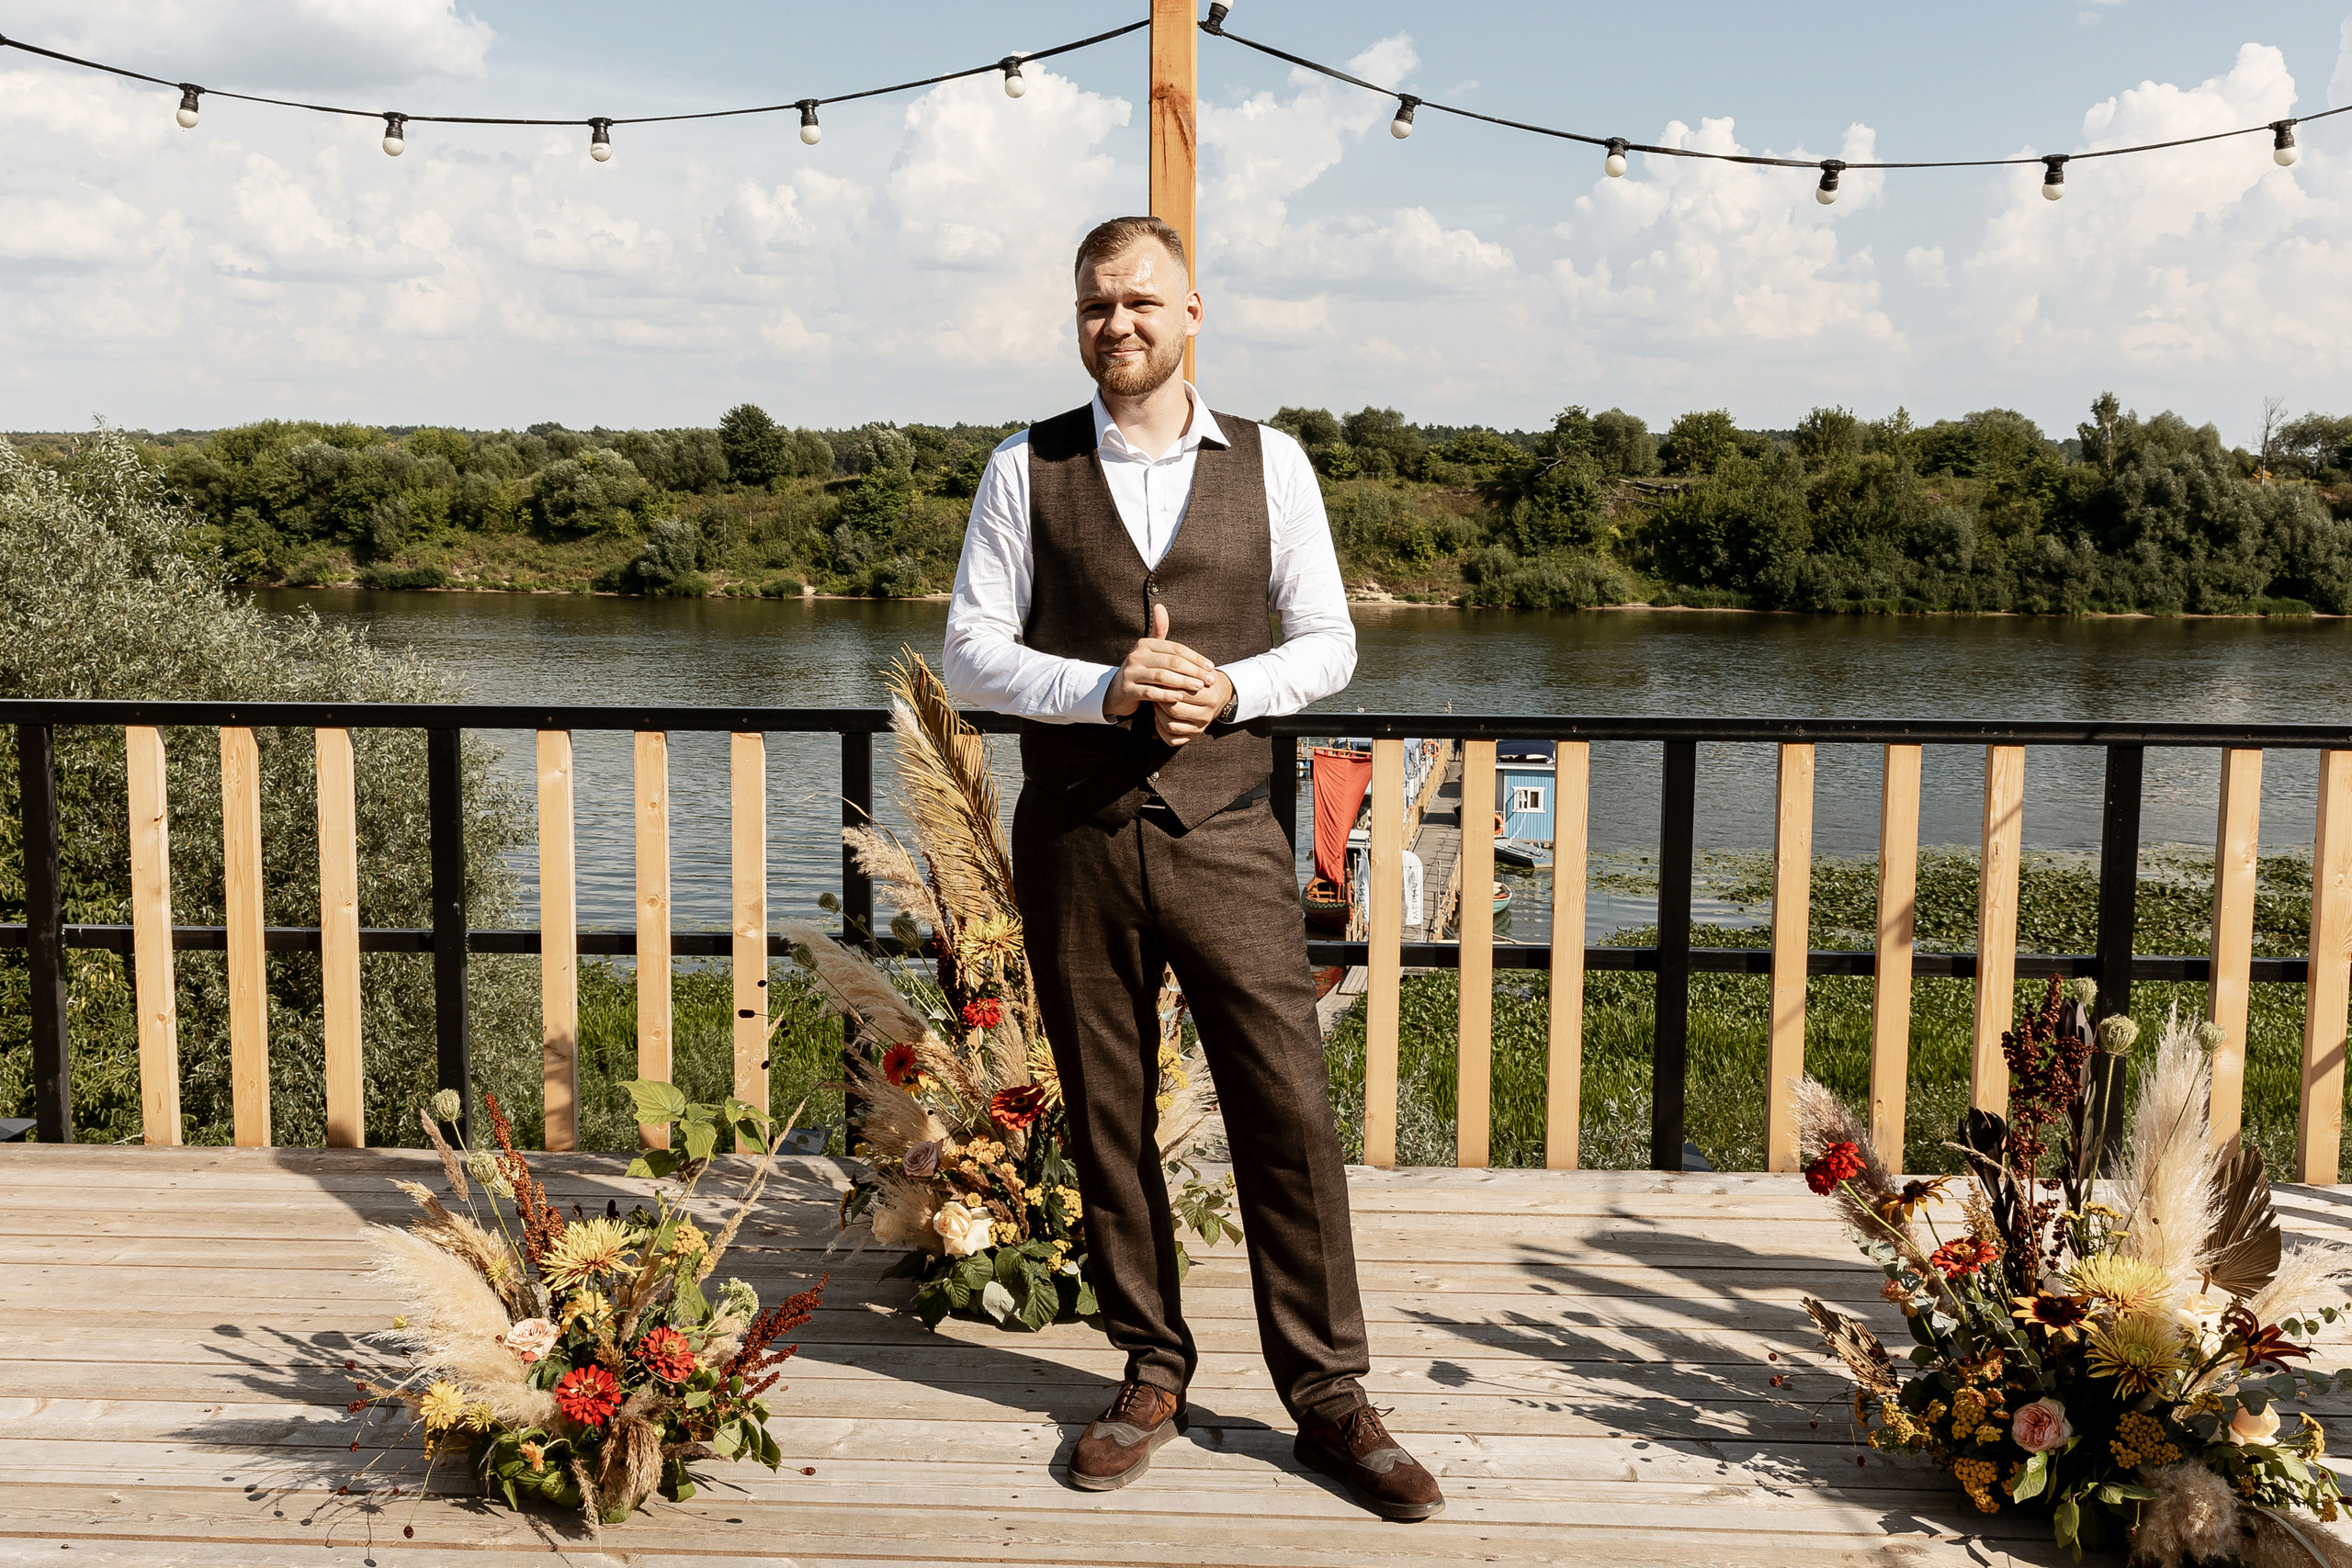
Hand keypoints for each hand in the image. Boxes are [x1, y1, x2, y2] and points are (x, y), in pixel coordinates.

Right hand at [1104, 603, 1217, 719]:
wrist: (1116, 691)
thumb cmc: (1141, 669)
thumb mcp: (1149, 649)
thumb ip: (1159, 630)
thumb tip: (1160, 605)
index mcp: (1145, 644)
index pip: (1176, 649)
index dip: (1195, 657)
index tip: (1211, 667)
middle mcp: (1136, 656)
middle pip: (1171, 662)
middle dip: (1193, 671)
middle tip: (1209, 679)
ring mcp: (1130, 673)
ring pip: (1161, 677)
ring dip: (1183, 682)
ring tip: (1199, 687)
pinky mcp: (1126, 689)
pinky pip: (1149, 692)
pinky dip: (1166, 695)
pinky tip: (1179, 698)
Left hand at [1153, 667, 1233, 746]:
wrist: (1219, 695)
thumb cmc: (1204, 680)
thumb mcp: (1199, 671)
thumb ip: (1184, 671)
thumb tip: (1160, 670)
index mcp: (1210, 697)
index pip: (1182, 693)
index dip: (1166, 686)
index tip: (1158, 678)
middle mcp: (1206, 715)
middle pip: (1174, 710)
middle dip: (1160, 700)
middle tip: (1154, 690)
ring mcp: (1199, 728)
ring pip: (1170, 725)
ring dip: (1158, 714)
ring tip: (1156, 702)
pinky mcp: (1192, 737)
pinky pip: (1171, 739)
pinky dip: (1160, 729)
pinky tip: (1158, 717)